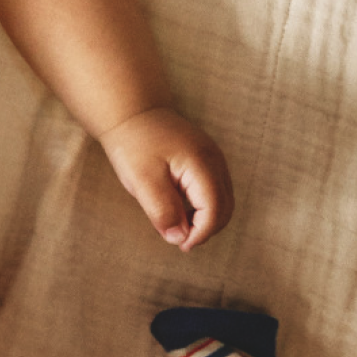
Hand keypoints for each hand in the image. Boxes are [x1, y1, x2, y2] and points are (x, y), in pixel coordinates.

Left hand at [97, 105, 233, 251]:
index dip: (201, 234)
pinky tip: (181, 208)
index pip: (214, 211)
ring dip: (206, 219)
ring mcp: (214, 158)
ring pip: (223, 200)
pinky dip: (203, 206)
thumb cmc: (134, 144)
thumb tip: (179, 239)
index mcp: (202, 164)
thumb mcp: (142, 180)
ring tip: (178, 225)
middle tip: (180, 240)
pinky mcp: (207, 159)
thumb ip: (162, 210)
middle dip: (206, 229)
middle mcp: (215, 160)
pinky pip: (215, 190)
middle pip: (225, 208)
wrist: (132, 112)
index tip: (181, 245)